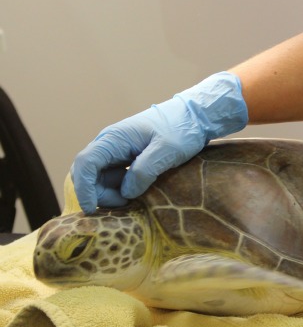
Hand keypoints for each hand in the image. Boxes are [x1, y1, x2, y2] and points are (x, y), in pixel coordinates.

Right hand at [71, 72, 247, 213]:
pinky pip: (114, 178)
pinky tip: (136, 194)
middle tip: (124, 204)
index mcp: (114, 139)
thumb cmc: (181, 130)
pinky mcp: (126, 159)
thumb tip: (125, 192)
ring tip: (134, 200)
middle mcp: (109, 145)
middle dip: (98, 194)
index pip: (85, 164)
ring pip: (99, 178)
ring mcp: (116, 152)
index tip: (91, 209)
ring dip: (109, 193)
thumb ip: (144, 170)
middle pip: (88, 174)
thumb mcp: (167, 150)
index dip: (84, 188)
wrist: (194, 118)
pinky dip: (119, 190)